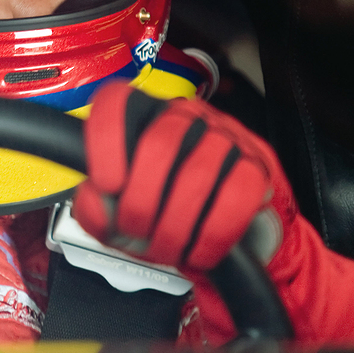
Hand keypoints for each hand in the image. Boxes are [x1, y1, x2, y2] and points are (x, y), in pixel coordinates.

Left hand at [73, 82, 280, 270]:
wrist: (222, 238)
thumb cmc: (163, 216)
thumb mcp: (117, 215)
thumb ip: (95, 210)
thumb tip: (97, 202)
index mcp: (139, 118)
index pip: (117, 102)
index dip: (106, 140)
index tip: (106, 184)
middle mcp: (182, 117)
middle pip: (158, 144)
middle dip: (141, 202)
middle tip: (134, 230)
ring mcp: (224, 136)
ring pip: (198, 173)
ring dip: (174, 226)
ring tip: (163, 247)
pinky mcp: (257, 164)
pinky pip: (236, 196)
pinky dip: (211, 233)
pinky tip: (197, 249)